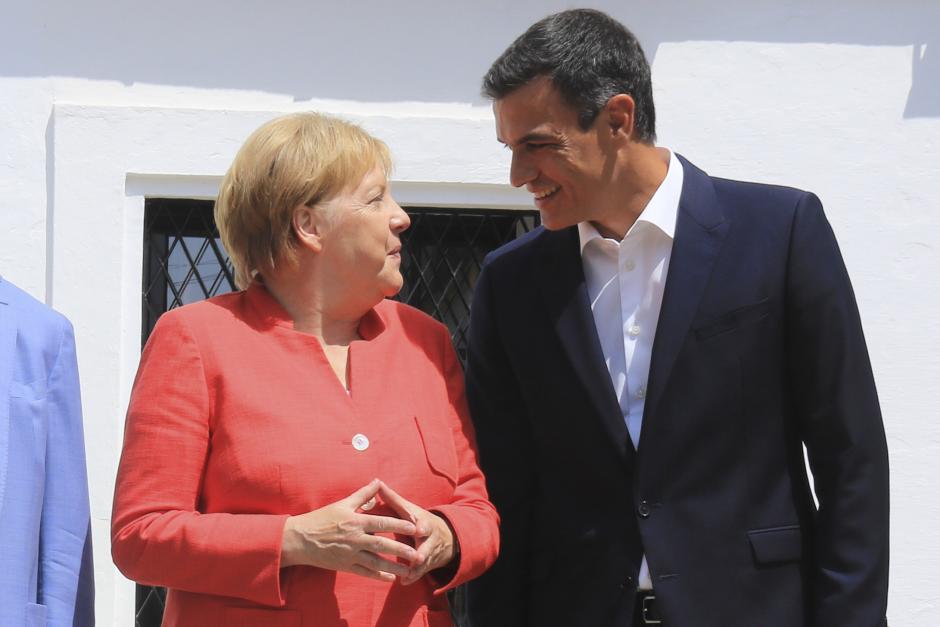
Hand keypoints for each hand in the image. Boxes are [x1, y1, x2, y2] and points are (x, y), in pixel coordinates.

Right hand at [281, 479, 418, 581]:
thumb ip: (363, 494)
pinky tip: (390, 578)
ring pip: (376, 562)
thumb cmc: (322, 519)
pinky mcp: (345, 566)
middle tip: (418, 553)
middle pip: (382, 545)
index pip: (382, 523)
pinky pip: (364, 572)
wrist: (300, 539)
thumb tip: (378, 481)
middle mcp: (355, 539)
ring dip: (393, 566)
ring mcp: (350, 554)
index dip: (399, 525)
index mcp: (356, 522)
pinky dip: (378, 576)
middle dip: (401, 550)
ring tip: (409, 569)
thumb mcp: (343, 504)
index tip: (414, 527)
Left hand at [378, 481, 455, 585]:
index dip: (422, 526)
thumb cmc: (418, 520)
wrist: (445, 536)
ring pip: (424, 561)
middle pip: (427, 545)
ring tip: (407, 574)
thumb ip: (393, 499)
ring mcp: (429, 552)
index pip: (424, 523)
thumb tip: (377, 482)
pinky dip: (413, 577)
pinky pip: (420, 572)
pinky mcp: (426, 564)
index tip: (419, 529)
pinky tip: (404, 582)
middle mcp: (429, 538)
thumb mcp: (409, 509)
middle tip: (418, 556)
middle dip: (423, 551)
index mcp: (423, 522)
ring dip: (417, 568)